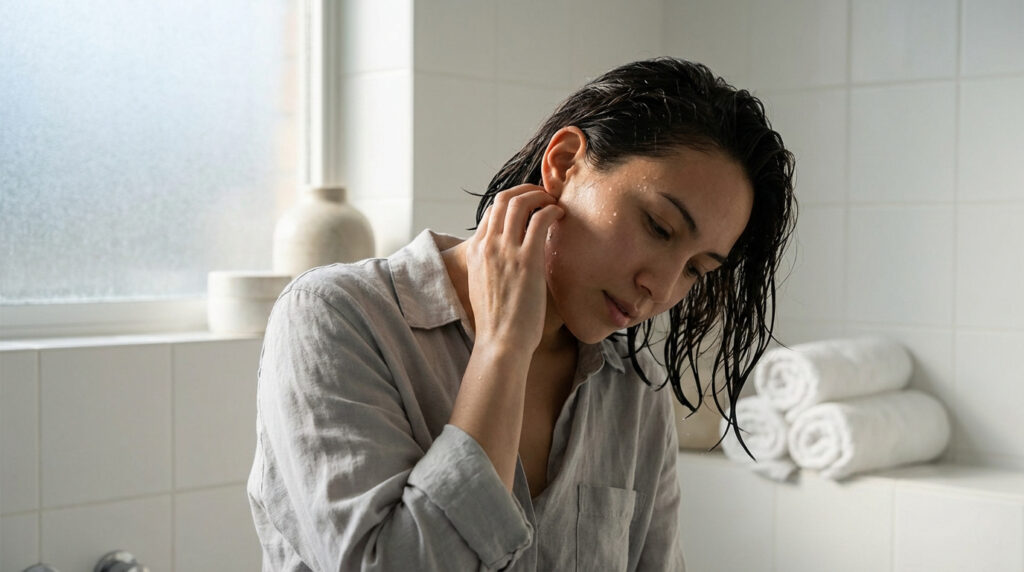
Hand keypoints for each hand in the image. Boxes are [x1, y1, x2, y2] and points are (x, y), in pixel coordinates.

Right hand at [464, 185, 563, 352]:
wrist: (501, 342)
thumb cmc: (498, 322)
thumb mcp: (484, 286)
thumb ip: (492, 266)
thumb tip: (509, 260)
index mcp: (475, 251)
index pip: (491, 211)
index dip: (512, 201)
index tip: (529, 204)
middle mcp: (487, 246)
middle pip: (503, 199)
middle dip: (526, 191)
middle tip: (543, 195)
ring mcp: (505, 251)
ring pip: (520, 203)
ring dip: (540, 196)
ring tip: (553, 202)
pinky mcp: (526, 260)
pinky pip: (540, 220)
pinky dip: (552, 211)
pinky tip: (560, 216)